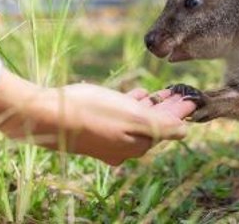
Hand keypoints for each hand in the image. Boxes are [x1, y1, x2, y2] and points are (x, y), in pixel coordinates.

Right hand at [0, 70, 196, 164]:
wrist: (47, 115)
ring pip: (138, 120)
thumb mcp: (133, 117)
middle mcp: (124, 147)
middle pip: (154, 125)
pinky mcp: (94, 129)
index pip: (168, 128)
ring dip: (152, 105)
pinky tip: (136, 94)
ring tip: (163, 91)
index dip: (180, 112)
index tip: (191, 97)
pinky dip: (132, 105)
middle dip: (168, 108)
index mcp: (137, 145)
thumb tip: (184, 130)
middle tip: (180, 92)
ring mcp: (108, 140)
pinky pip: (120, 117)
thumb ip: (162, 125)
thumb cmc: (92, 112)